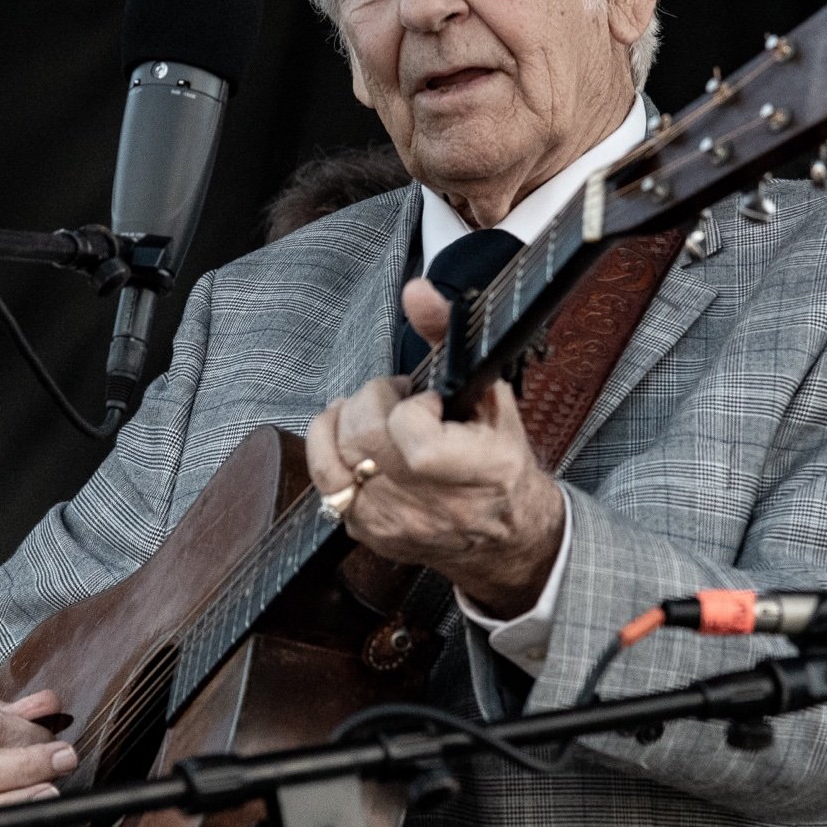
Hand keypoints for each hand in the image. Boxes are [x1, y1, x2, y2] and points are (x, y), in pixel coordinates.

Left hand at [303, 275, 565, 616]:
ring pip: (334, 459)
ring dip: (344, 422)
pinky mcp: (369, 533)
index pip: (417, 442)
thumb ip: (448, 337)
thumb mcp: (491, 394)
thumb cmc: (499, 461)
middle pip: (365, 439)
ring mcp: (396, 523)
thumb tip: (416, 292)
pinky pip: (324, 484)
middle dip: (374, 401)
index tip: (427, 400)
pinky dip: (330, 449)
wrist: (502, 535)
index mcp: (481, 471)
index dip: (410, 408)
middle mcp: (435, 505)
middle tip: (398, 399)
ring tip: (372, 414)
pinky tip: (352, 439)